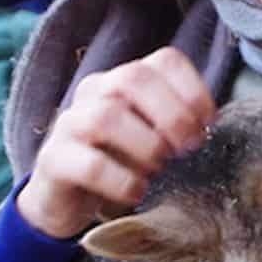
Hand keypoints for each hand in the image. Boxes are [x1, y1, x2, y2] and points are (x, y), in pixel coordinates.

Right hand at [16, 48, 216, 239]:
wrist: (67, 200)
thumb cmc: (120, 163)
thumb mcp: (153, 138)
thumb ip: (177, 125)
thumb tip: (209, 127)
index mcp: (125, 80)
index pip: (164, 61)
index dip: (193, 89)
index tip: (208, 124)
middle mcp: (95, 91)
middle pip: (133, 78)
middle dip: (171, 115)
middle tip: (188, 149)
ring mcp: (70, 122)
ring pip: (107, 117)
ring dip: (145, 146)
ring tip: (159, 170)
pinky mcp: (52, 160)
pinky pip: (89, 164)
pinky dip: (122, 180)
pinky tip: (137, 193)